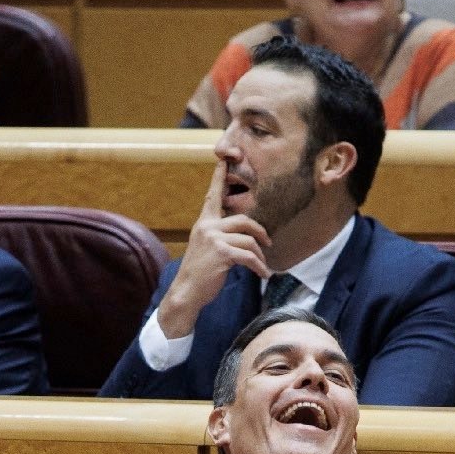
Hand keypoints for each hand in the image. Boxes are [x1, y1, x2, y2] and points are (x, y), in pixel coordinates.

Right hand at [158, 160, 271, 337]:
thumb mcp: (207, 249)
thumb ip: (219, 236)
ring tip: (262, 268)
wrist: (186, 293)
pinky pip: (249, 257)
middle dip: (260, 232)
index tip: (224, 160)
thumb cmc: (199, 274)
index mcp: (204, 223)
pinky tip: (262, 274)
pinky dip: (259, 267)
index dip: (219, 178)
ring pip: (249, 241)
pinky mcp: (221, 253)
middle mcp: (208, 227)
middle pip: (244, 220)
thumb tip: (242, 236)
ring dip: (259, 257)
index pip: (213, 195)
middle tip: (268, 243)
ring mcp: (213, 239)